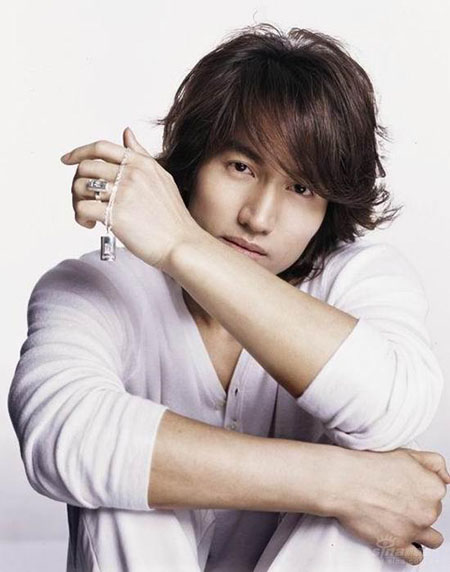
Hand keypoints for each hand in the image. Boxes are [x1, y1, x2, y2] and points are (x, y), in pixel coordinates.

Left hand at [61, 127, 200, 270]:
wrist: (182, 244)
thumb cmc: (173, 217)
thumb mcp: (162, 177)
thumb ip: (141, 154)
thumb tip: (126, 132)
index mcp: (141, 163)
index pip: (101, 147)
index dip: (79, 152)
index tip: (67, 159)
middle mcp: (131, 174)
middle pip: (85, 167)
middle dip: (77, 183)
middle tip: (83, 199)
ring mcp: (124, 194)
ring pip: (80, 187)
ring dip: (77, 201)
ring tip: (88, 215)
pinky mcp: (116, 215)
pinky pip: (82, 208)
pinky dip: (80, 217)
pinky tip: (90, 225)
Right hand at [328, 446, 448, 565]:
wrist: (344, 481)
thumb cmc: (368, 466)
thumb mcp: (405, 453)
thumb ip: (433, 463)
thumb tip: (447, 478)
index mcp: (432, 487)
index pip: (437, 492)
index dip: (421, 488)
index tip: (407, 487)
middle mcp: (428, 510)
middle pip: (433, 513)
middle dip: (418, 507)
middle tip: (396, 498)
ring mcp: (414, 529)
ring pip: (432, 538)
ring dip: (420, 530)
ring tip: (403, 520)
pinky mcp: (398, 544)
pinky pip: (416, 556)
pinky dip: (411, 550)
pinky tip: (401, 538)